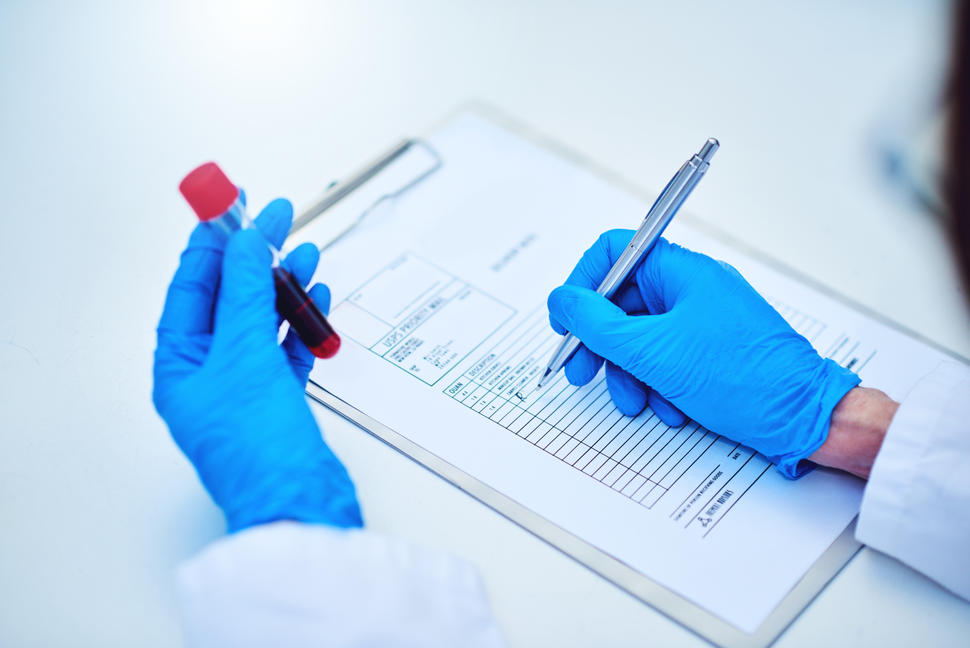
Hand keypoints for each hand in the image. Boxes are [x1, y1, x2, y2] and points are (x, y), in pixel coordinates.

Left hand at [153, 197, 361, 531]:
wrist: (299, 504)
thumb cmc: (257, 450)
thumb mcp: (245, 357)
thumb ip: (245, 295)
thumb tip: (243, 245)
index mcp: (179, 367)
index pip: (192, 289)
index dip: (212, 245)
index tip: (232, 208)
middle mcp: (209, 375)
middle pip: (230, 300)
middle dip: (255, 259)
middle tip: (277, 218)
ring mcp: (246, 387)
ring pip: (264, 321)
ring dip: (285, 286)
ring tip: (306, 253)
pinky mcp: (280, 399)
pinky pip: (288, 348)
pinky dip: (304, 323)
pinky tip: (317, 300)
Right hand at [547, 229, 860, 477]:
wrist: (804, 417)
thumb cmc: (742, 377)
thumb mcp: (653, 352)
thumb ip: (598, 324)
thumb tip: (562, 299)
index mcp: (680, 270)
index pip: (613, 252)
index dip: (581, 285)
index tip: (566, 322)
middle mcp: (690, 287)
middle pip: (622, 302)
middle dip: (599, 343)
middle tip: (580, 373)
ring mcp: (702, 319)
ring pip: (641, 337)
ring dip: (629, 373)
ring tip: (636, 403)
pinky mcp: (711, 350)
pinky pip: (666, 358)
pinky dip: (659, 384)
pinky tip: (670, 408)